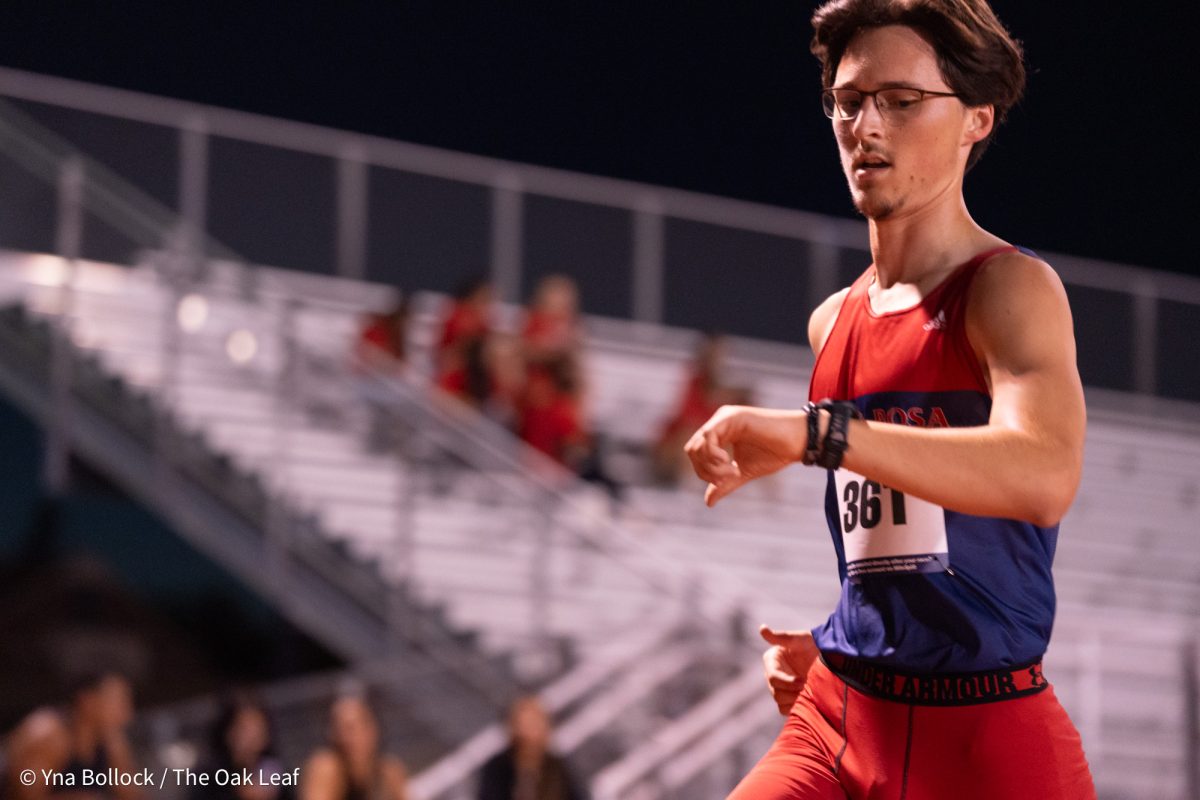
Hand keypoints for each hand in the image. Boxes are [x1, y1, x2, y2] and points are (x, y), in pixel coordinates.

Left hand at [684, 406, 808, 505]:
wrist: (797, 442)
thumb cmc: (774, 454)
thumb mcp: (743, 472)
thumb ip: (724, 484)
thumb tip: (708, 503)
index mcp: (719, 433)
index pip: (695, 454)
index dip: (704, 472)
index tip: (726, 481)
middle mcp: (718, 423)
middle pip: (692, 449)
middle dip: (705, 469)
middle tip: (728, 477)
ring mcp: (724, 418)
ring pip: (697, 444)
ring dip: (711, 465)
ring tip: (732, 471)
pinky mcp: (732, 416)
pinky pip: (708, 436)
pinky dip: (713, 455)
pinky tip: (729, 462)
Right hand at [760, 625, 819, 715]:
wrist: (830, 656)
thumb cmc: (813, 643)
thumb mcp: (799, 639)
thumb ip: (781, 637)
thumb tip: (762, 628)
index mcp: (772, 660)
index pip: (772, 677)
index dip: (786, 682)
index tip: (802, 681)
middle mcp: (773, 674)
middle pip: (775, 691)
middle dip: (792, 692)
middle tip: (809, 689)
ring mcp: (781, 687)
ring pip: (780, 701)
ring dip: (794, 701)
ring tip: (810, 696)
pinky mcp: (789, 697)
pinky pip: (785, 709)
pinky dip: (795, 708)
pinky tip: (808, 703)